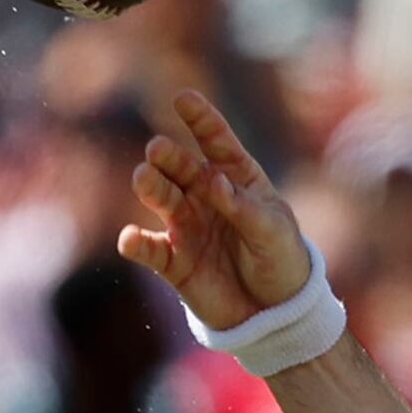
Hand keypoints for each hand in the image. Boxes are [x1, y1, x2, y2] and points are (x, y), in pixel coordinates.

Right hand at [116, 89, 311, 332]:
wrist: (276, 314)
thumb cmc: (281, 260)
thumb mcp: (273, 232)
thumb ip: (244, 207)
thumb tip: (213, 181)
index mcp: (235, 178)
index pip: (216, 142)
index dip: (201, 120)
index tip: (183, 99)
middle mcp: (204, 194)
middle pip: (180, 166)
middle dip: (168, 156)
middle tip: (159, 150)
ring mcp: (185, 224)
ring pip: (159, 197)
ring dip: (150, 186)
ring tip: (144, 178)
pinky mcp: (172, 260)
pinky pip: (149, 249)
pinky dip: (137, 243)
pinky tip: (130, 239)